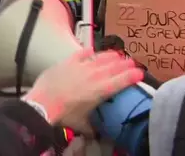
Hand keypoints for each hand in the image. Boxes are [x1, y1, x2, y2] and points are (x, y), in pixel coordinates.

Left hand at [22, 48, 142, 134]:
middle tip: (131, 62)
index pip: (121, 81)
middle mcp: (94, 75)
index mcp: (101, 90)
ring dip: (110, 56)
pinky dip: (86, 51)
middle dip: (124, 64)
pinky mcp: (67, 62)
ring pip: (99, 58)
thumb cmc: (64, 114)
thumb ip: (91, 127)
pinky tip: (91, 49)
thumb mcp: (81, 123)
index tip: (140, 73)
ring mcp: (81, 66)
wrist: (43, 102)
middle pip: (113, 67)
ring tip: (117, 54)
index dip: (132, 76)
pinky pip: (80, 54)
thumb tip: (95, 134)